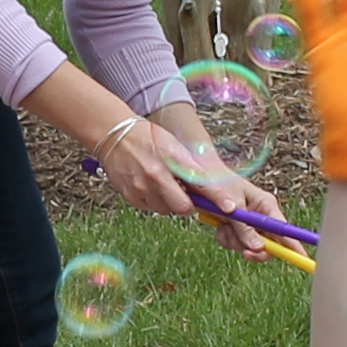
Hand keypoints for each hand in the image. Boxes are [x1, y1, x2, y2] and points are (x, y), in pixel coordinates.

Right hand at [98, 116, 237, 227]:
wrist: (115, 135)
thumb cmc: (148, 138)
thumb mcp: (175, 147)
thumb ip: (191, 168)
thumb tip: (209, 189)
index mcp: (173, 160)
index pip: (201, 182)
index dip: (217, 197)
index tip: (230, 207)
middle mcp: (157, 176)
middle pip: (183, 207)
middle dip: (187, 204)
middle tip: (184, 193)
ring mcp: (142, 188)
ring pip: (166, 211)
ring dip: (169, 203)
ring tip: (162, 184)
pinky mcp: (131, 196)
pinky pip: (150, 209)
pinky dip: (154, 202)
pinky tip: (149, 186)